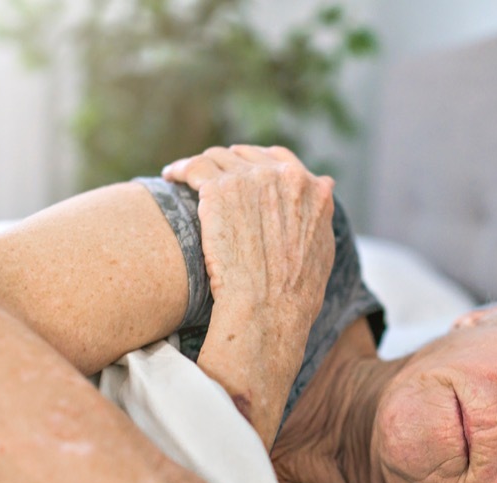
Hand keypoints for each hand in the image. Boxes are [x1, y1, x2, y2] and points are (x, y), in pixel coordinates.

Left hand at [161, 146, 337, 447]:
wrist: (267, 312)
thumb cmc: (292, 297)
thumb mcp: (322, 251)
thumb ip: (319, 216)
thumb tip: (325, 189)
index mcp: (312, 190)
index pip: (280, 160)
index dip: (257, 165)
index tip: (240, 175)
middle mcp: (284, 177)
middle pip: (246, 155)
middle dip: (227, 165)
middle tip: (208, 179)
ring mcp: (251, 180)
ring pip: (216, 158)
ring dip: (201, 168)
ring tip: (184, 177)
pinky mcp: (219, 189)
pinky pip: (194, 167)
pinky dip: (181, 170)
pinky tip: (171, 177)